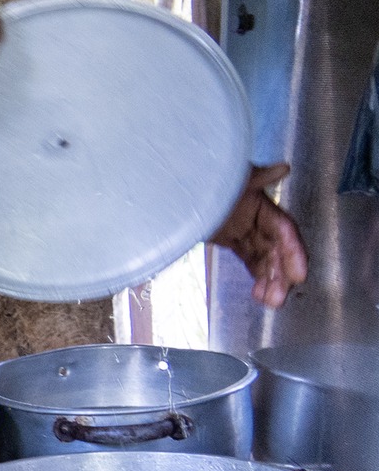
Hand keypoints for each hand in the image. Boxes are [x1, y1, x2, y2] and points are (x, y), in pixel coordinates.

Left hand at [210, 164, 307, 307]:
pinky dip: (257, 275)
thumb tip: (283, 168)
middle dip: (281, 274)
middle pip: (276, 249)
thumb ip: (257, 176)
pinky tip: (259, 294)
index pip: (284, 231)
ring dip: (271, 280)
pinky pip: (249, 259)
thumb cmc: (202, 178)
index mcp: (259, 203)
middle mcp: (256, 216)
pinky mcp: (230, 237)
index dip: (293, 253)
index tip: (299, 275)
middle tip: (278, 299)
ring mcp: (243, 227)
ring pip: (264, 258)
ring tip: (270, 302)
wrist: (171, 186)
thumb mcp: (232, 177)